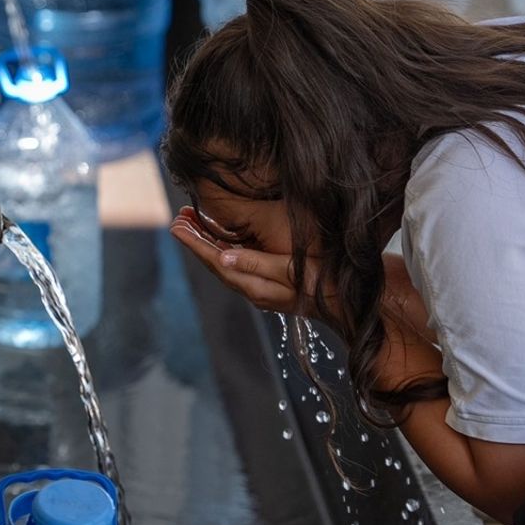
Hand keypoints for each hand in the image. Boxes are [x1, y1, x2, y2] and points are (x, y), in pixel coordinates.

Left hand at [169, 207, 337, 321]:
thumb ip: (258, 264)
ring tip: (193, 224)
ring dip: (208, 244)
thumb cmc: (325, 285)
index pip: (216, 261)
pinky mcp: (271, 285)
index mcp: (255, 286)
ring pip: (226, 264)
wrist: (348, 306)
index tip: (176, 224)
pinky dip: (226, 249)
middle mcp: (254, 290)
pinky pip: (239, 265)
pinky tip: (223, 240)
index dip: (195, 242)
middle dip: (196, 240)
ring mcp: (262, 289)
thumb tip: (223, 256)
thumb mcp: (292, 270)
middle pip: (216, 263)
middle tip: (179, 218)